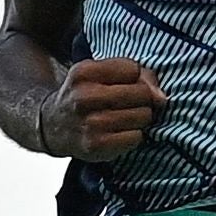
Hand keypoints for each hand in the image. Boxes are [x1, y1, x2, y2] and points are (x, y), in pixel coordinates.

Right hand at [43, 57, 163, 159]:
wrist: (54, 126)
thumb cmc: (85, 96)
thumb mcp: (99, 74)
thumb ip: (135, 75)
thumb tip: (161, 98)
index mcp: (84, 72)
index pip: (133, 69)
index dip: (135, 77)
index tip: (125, 84)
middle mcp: (84, 97)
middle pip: (141, 93)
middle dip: (143, 99)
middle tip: (130, 104)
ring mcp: (90, 123)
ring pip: (143, 116)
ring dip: (141, 118)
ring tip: (124, 118)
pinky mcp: (97, 146)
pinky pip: (137, 137)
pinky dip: (134, 136)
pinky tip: (121, 133)